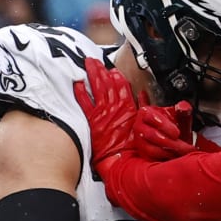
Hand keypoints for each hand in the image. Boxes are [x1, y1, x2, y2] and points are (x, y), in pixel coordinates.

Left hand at [74, 56, 140, 170]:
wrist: (121, 160)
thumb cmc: (132, 146)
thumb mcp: (141, 124)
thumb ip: (141, 107)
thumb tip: (143, 95)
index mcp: (128, 106)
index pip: (121, 85)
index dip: (116, 75)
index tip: (112, 69)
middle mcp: (114, 107)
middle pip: (107, 82)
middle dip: (100, 69)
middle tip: (94, 60)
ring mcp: (102, 112)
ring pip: (97, 88)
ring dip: (92, 74)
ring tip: (88, 64)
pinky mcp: (92, 120)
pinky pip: (84, 102)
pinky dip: (80, 92)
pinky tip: (77, 84)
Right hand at [136, 102, 195, 160]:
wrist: (169, 137)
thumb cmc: (173, 125)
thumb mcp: (179, 116)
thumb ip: (183, 110)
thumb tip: (183, 107)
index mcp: (146, 112)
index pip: (151, 117)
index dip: (164, 126)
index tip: (177, 133)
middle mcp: (139, 126)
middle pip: (153, 135)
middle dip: (172, 142)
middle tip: (187, 147)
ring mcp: (139, 140)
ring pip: (152, 149)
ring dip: (171, 152)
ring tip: (184, 152)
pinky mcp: (141, 153)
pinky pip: (152, 158)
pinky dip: (166, 158)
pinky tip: (177, 157)